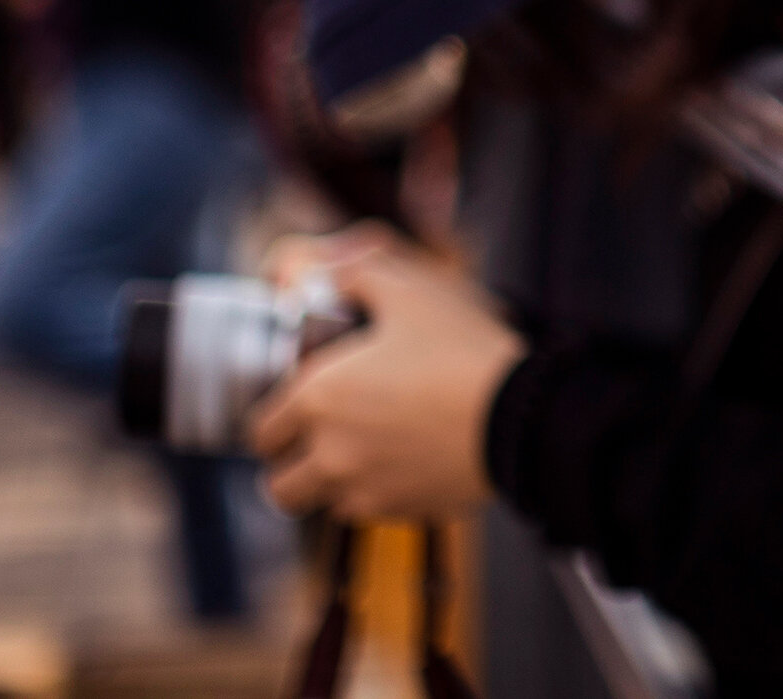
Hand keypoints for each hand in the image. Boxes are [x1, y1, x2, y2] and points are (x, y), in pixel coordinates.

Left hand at [247, 225, 525, 521]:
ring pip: (322, 503)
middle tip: (321, 442)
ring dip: (332, 485)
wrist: (522, 414)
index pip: (260, 431)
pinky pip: (370, 512)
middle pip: (279, 484)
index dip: (275, 419)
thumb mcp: (412, 291)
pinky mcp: (403, 510)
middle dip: (292, 465)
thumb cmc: (462, 348)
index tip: (298, 410)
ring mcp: (364, 487)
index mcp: (317, 397)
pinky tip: (405, 465)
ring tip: (364, 456)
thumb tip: (328, 270)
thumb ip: (358, 274)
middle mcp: (328, 451)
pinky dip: (377, 494)